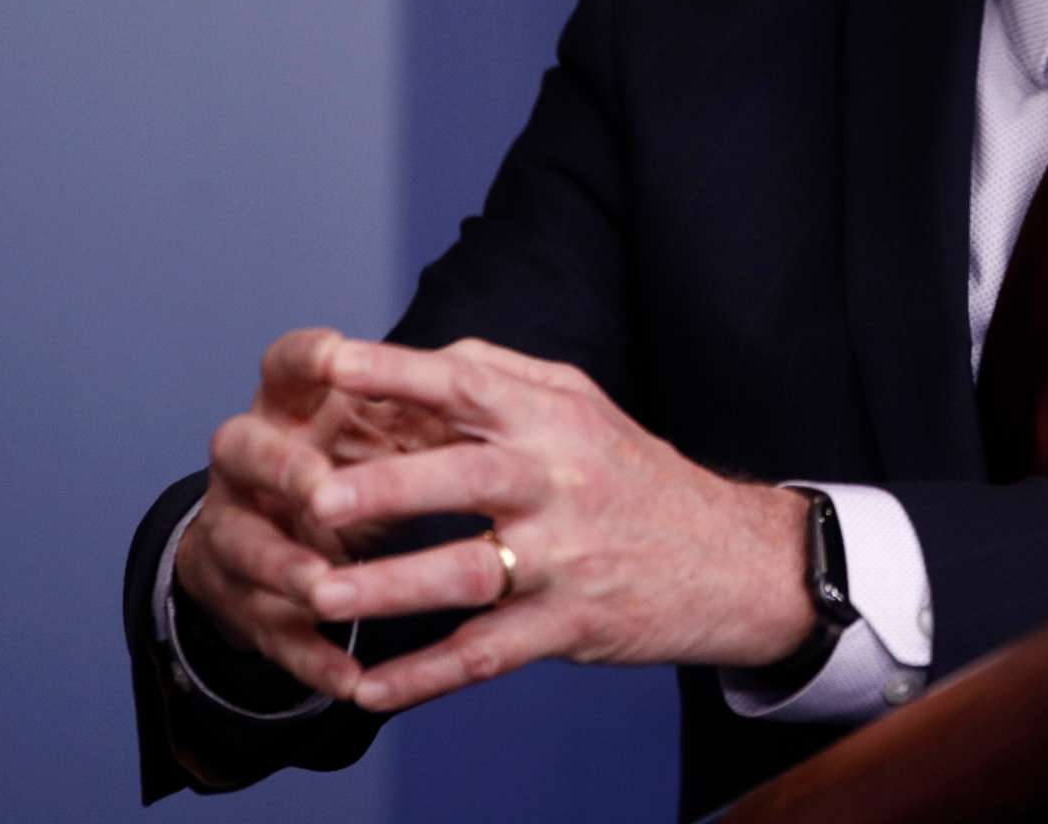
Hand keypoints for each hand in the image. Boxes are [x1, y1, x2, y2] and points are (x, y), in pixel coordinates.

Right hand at [173, 328, 453, 699]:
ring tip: (325, 592)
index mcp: (292, 405)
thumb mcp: (383, 425)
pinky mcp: (246, 601)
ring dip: (284, 568)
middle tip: (322, 489)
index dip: (306, 358)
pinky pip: (269, 630)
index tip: (338, 357)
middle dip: (282, 469)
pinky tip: (349, 681)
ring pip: (243, 545)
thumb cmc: (359, 461)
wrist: (283, 537)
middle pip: (241, 448)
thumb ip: (419, 403)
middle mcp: (250, 460)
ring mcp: (237, 530)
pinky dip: (308, 656)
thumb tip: (486, 377)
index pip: (285, 363)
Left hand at [298, 337, 815, 713]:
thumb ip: (506, 377)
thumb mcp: (585, 407)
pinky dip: (427, 676)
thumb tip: (424, 356)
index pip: (470, 382)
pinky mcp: (570, 623)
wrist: (730, 558)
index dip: (400, 373)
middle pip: (468, 477)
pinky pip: (488, 654)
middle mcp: (560, 481)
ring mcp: (565, 558)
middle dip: (392, 486)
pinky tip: (370, 689)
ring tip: (319, 596)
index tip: (331, 364)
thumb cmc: (634, 474)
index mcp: (554, 419)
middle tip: (317, 497)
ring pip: (470, 573)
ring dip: (391, 588)